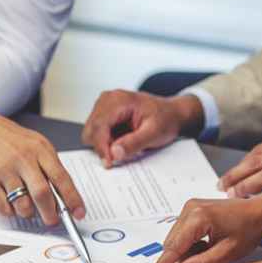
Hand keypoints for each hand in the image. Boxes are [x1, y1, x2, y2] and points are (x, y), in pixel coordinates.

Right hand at [0, 95, 84, 225]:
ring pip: (23, 205)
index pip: (62, 178)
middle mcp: (23, 158)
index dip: (73, 199)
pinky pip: (4, 207)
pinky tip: (8, 200)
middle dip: (51, 214)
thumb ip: (49, 166)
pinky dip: (10, 210)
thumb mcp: (35, 144)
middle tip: (53, 220)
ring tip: (26, 205)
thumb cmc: (7, 137)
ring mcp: (3, 169)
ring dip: (28, 212)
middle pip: (43, 195)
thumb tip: (63, 196)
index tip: (79, 212)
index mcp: (40, 148)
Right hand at [81, 90, 203, 167]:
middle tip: (122, 153)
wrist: (170, 113)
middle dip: (103, 146)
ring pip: (91, 132)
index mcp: (119, 99)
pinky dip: (106, 141)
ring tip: (125, 142)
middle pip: (91, 129)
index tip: (108, 163)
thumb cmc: (165, 119)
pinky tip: (121, 139)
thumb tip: (114, 153)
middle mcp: (107, 99)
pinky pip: (96, 132)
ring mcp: (104, 105)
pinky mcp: (103, 113)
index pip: (99, 125)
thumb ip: (134, 143)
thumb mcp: (154, 133)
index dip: (101, 147)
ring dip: (104, 143)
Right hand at [145, 197, 261, 262]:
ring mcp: (190, 207)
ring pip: (176, 239)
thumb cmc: (249, 229)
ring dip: (188, 250)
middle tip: (204, 262)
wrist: (260, 212)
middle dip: (183, 258)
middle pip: (172, 243)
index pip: (173, 248)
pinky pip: (182, 232)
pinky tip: (208, 243)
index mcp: (198, 218)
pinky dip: (191, 243)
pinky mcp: (193, 208)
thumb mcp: (228, 252)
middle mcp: (190, 208)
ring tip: (211, 249)